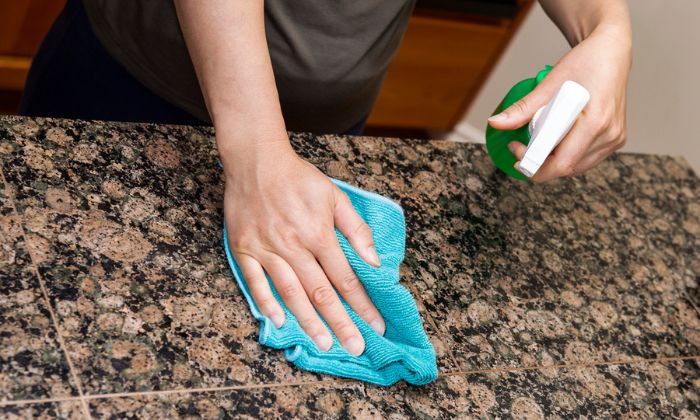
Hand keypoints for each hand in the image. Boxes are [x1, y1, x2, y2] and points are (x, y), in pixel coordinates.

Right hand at [222, 141, 384, 355]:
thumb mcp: (335, 195)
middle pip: (321, 292)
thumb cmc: (298, 178)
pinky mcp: (244, 249)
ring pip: (290, 292)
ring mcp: (266, 249)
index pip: (346, 278)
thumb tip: (373, 261)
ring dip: (308, 321)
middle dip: (341, 323)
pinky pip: (255, 282)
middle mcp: (293, 245)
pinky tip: (280, 322)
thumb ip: (355, 229)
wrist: (256, 160)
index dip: (363, 304)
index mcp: (319, 233)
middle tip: (355, 347)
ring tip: (323, 343)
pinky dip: (267, 303)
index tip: (376, 325)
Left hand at [488, 25, 631, 181]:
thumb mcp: (549, 84)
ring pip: (575, 167)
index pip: (562, 163)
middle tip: (522, 145)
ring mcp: (614, 139)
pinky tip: (556, 140)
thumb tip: (496, 123)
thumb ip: (522, 109)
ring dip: (552, 160)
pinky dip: (566, 155)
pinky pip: (585, 159)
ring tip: (539, 139)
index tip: (517, 154)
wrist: (610, 53)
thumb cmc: (585, 63)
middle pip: (567, 167)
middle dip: (540, 162)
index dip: (535, 165)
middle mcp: (609, 134)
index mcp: (596, 121)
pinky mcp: (615, 140)